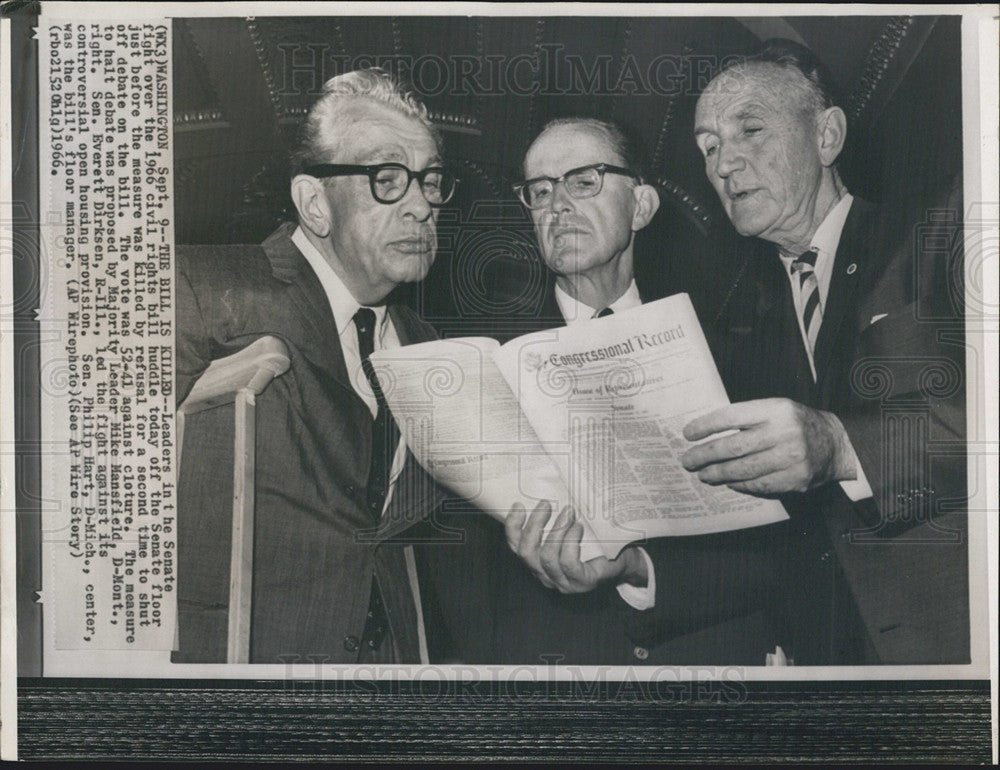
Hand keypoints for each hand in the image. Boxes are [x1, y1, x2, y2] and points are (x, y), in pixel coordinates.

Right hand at [504, 501, 647, 593]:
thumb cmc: (594, 541)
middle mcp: (546, 575)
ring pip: (547, 557)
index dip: (513, 527)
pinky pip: (568, 562)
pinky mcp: (583, 583)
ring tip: (569, 512)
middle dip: (534, 525)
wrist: (624, 559)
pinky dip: (571, 541)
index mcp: (538, 562)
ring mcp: (564, 582)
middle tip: (546, 504)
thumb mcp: (569, 529)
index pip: (516, 548)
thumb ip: (553, 521)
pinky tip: (579, 528)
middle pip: (527, 553)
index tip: (519, 505)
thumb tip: (542, 493)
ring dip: (557, 530)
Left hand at [680, 398, 855, 494]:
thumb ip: (748, 418)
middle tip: (688, 460)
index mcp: (776, 409)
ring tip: (703, 474)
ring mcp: (791, 458)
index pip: (731, 417)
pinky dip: (740, 484)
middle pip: (733, 447)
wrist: (835, 444)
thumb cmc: (796, 424)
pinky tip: (728, 482)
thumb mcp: (776, 409)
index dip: (706, 426)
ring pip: (743, 469)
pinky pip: (759, 484)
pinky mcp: (796, 479)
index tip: (688, 434)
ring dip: (718, 473)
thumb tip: (707, 434)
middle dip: (705, 455)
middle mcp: (784, 432)